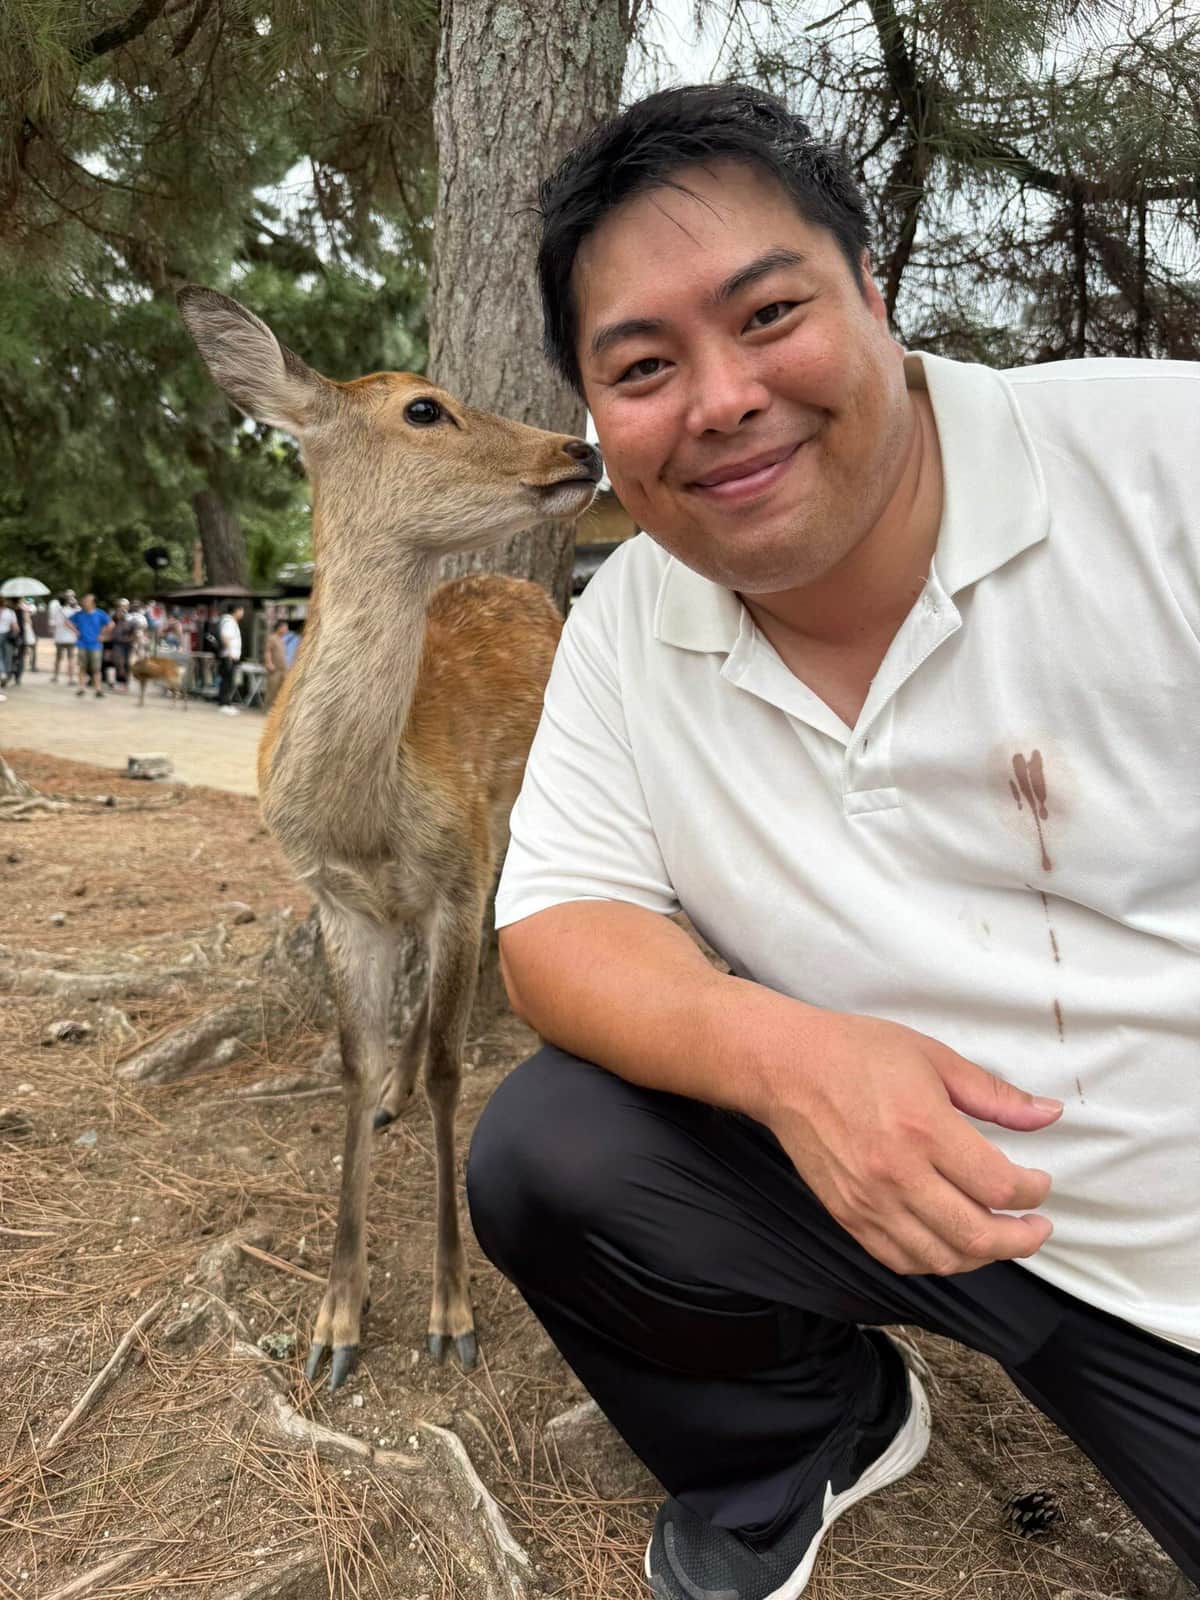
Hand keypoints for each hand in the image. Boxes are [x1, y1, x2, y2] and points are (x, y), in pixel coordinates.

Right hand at [760, 1011, 1061, 1276]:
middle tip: (1037, 1227)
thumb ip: (994, 1094)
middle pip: (977, 1235)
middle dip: (1021, 1239)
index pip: (999, 1186)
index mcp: (924, 1129)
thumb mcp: (933, 1058)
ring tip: (999, 1238)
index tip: (1039, 1183)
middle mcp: (898, 1174)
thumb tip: (1048, 1114)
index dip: (1033, 1192)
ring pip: (941, 1258)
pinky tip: (951, 1243)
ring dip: (982, 1256)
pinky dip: (935, 1261)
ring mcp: (870, 1201)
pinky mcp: (848, 1215)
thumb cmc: (856, 1053)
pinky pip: (900, 1259)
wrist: (786, 1068)